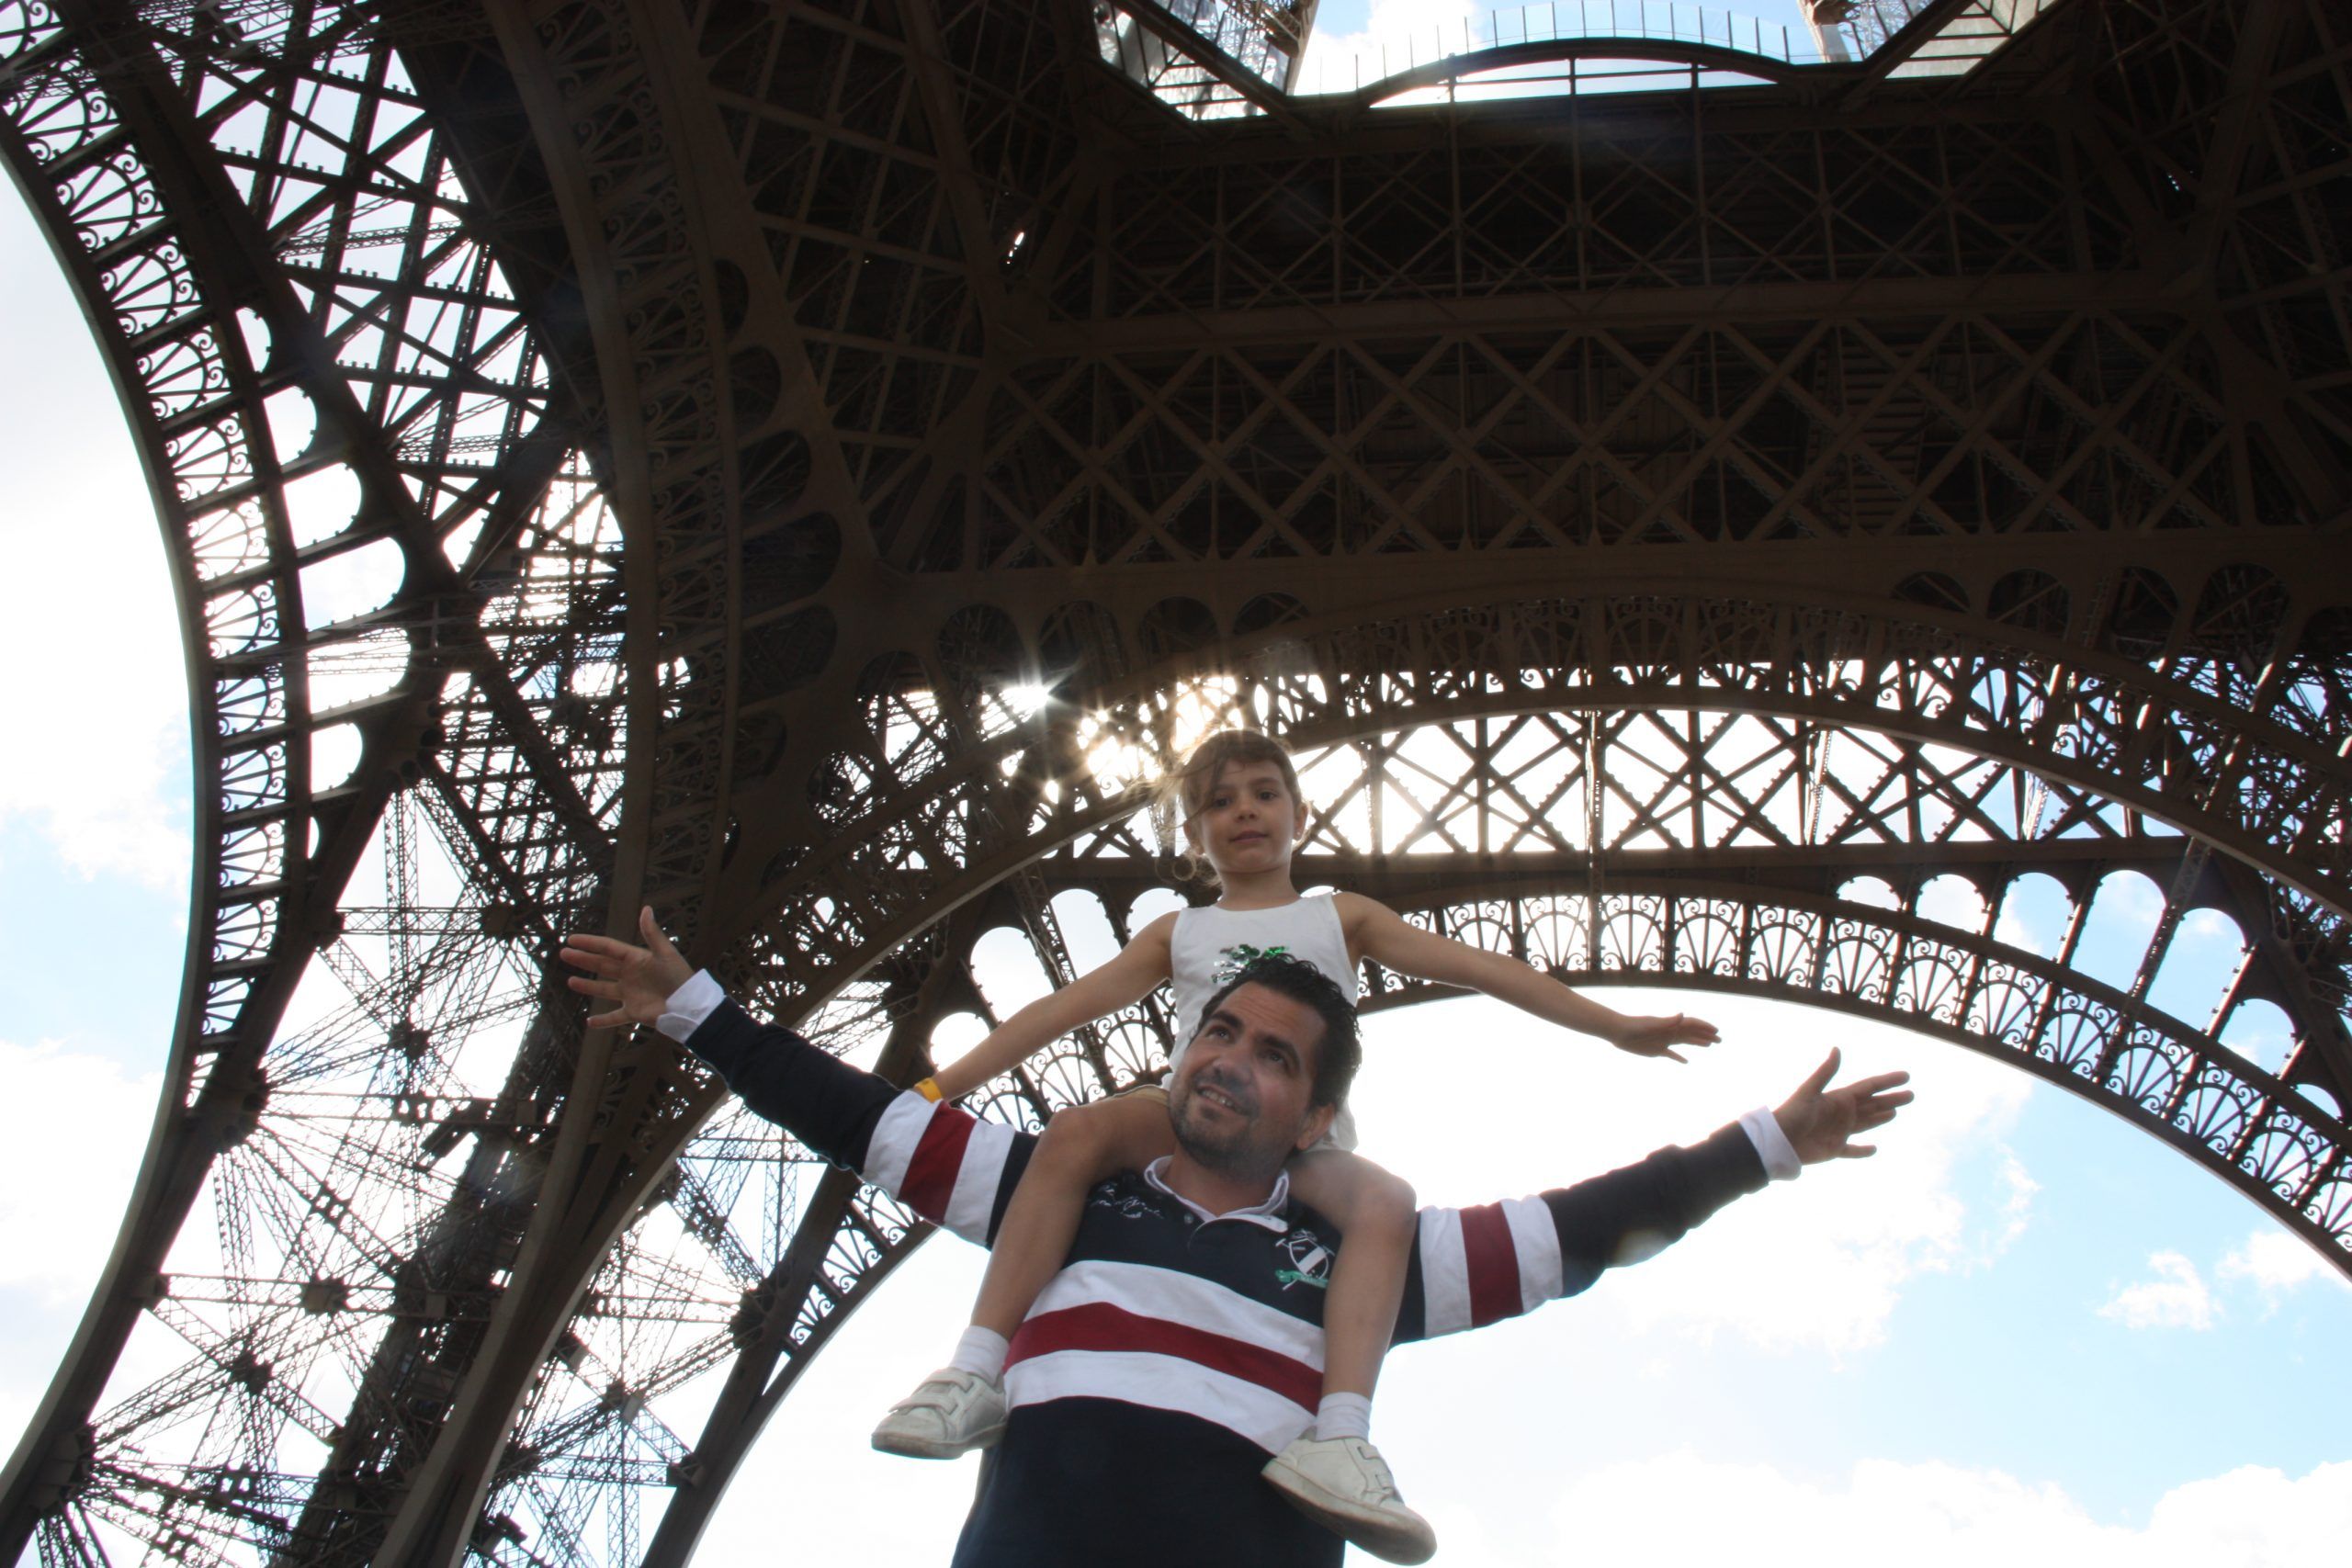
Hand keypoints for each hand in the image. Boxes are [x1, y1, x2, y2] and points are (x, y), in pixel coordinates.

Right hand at [560, 906, 694, 1029]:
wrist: (689, 1005)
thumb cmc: (679, 977)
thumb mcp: (666, 953)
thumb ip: (652, 933)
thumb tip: (645, 908)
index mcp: (637, 959)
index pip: (608, 948)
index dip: (590, 943)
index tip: (572, 939)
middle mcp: (631, 975)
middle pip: (602, 965)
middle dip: (584, 960)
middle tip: (564, 954)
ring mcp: (630, 994)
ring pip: (604, 989)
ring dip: (588, 986)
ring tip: (570, 981)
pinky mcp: (634, 1012)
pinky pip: (615, 1017)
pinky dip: (603, 1021)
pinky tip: (589, 1022)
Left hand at [1608, 1012, 1720, 1064]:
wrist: (1619, 1032)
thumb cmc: (1635, 1026)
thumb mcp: (1652, 1023)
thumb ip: (1668, 1021)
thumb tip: (1683, 1015)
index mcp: (1670, 1024)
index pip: (1692, 1024)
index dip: (1704, 1027)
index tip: (1716, 1031)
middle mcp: (1670, 1032)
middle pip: (1692, 1033)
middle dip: (1705, 1035)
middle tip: (1719, 1039)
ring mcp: (1664, 1041)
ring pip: (1685, 1042)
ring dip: (1697, 1043)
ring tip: (1709, 1045)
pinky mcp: (1656, 1050)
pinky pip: (1671, 1054)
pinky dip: (1678, 1057)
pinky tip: (1685, 1061)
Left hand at [1772, 1048, 1912, 1163]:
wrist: (1778, 1141)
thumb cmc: (1792, 1114)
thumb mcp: (1809, 1091)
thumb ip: (1825, 1072)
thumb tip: (1837, 1048)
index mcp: (1839, 1098)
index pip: (1869, 1087)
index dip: (1887, 1081)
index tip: (1906, 1076)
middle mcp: (1842, 1113)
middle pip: (1872, 1105)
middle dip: (1891, 1099)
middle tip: (1911, 1095)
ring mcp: (1840, 1131)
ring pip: (1866, 1123)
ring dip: (1881, 1118)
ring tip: (1895, 1112)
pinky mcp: (1835, 1149)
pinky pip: (1852, 1150)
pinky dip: (1863, 1151)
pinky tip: (1874, 1149)